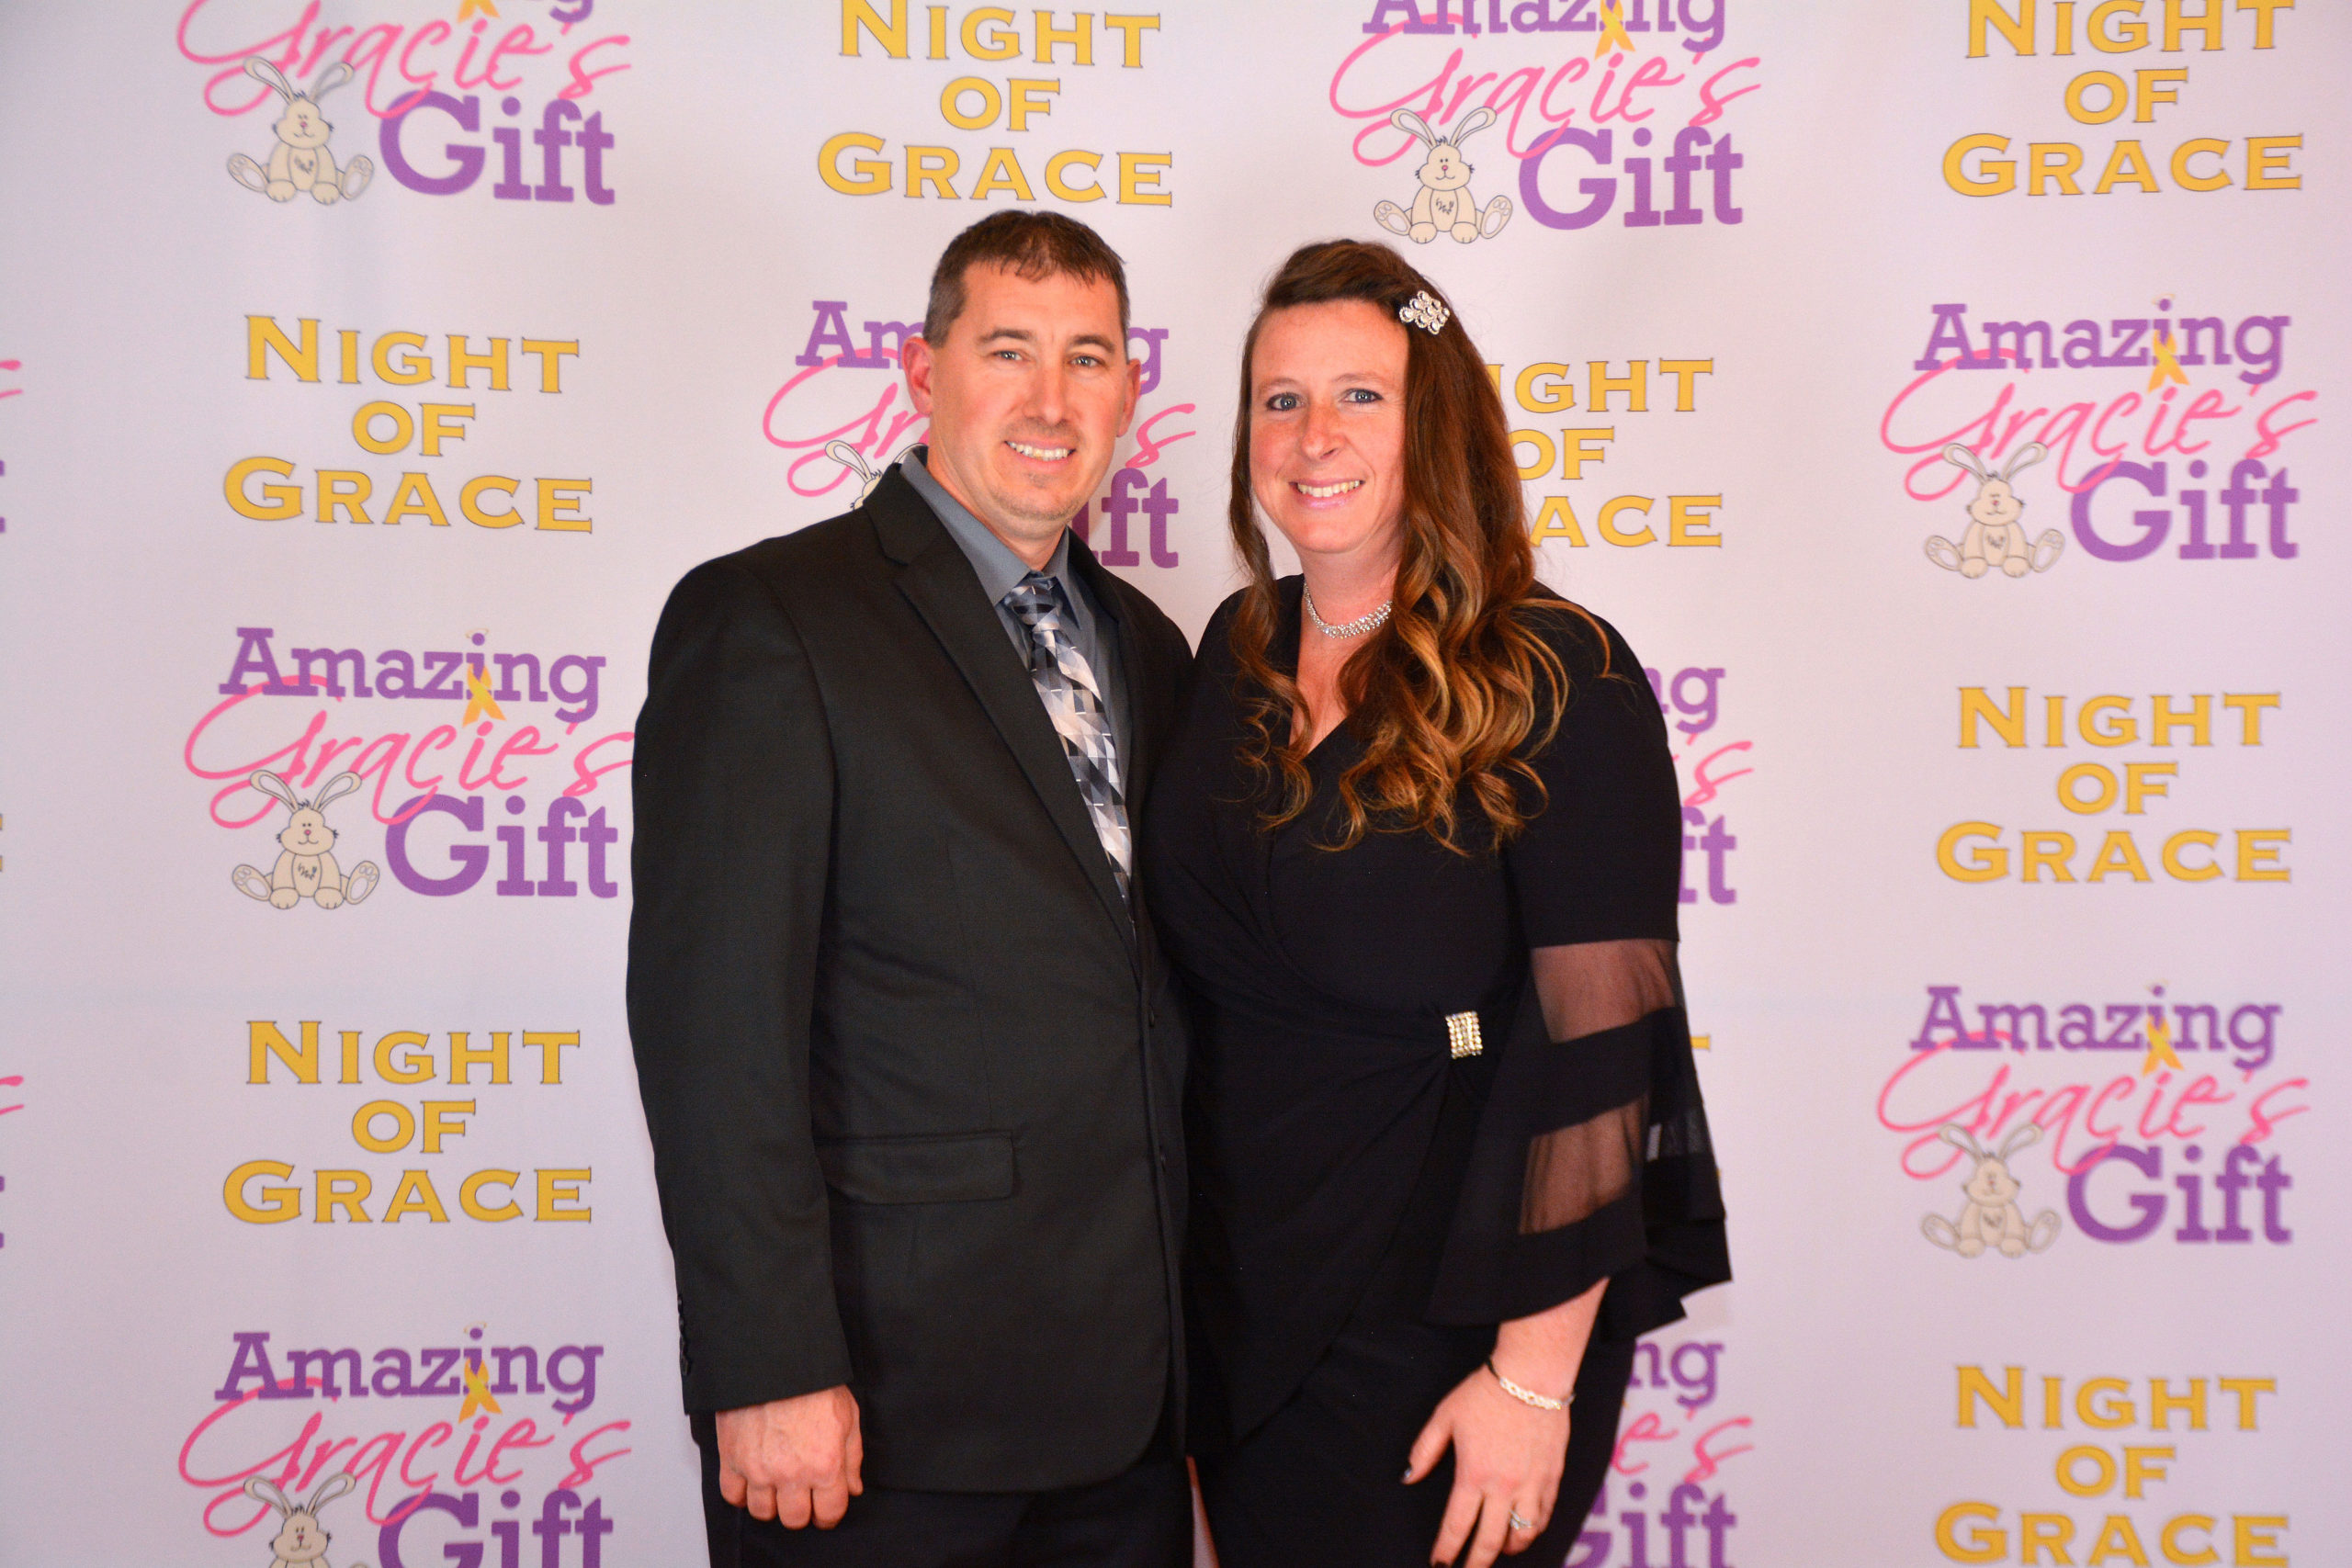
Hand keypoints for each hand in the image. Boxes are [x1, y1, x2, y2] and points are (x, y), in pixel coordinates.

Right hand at [715, 1386, 863, 1528]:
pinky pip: (732, 1495)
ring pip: (762, 1513)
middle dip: (801, 1510)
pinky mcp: (732, 1458)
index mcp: (825, 1465)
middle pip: (794, 1519)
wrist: (776, 1358)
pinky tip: (752, 1479)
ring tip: (776, 1485)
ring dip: (771, 1502)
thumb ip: (852, 1457)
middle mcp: (791, 1474)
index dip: (829, 1513)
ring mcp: (759, 1469)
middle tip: (801, 1494)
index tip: (825, 1507)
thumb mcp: (848, 1415)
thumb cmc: (814, 1383)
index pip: (829, 1514)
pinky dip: (741, 1492)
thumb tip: (853, 1488)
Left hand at [1405, 1366, 1568, 1567]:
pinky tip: (1524, 1531)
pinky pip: (1543, 1516)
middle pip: (1489, 1541)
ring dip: (1507, 1550)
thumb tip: (1408, 1477)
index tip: (1439, 1564)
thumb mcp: (1445, 1417)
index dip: (1446, 1550)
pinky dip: (1533, 1531)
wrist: (1532, 1377)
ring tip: (1497, 1551)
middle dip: (1475, 1563)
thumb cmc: (1485, 1393)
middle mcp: (1503, 1487)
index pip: (1456, 1526)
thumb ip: (1425, 1450)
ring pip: (1522, 1535)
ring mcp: (1531, 1485)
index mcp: (1473, 1475)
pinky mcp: (1552, 1478)